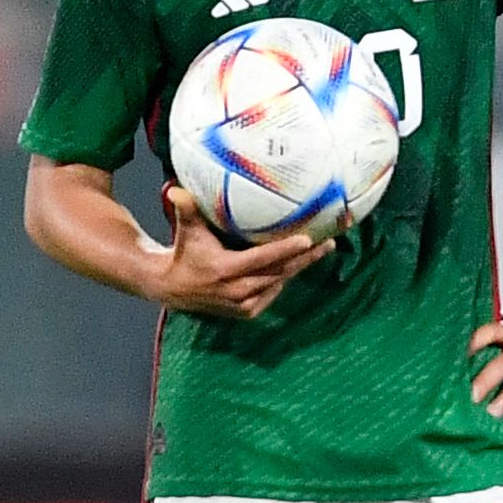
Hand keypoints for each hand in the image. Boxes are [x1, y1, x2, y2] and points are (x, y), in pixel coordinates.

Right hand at [149, 188, 327, 319]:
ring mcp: (242, 304)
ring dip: (300, 267)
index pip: (262, 258)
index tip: (308, 239)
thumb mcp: (186, 230)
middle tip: (329, 242)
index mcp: (224, 269)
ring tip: (323, 249)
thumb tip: (177, 190)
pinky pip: (272, 293)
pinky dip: (284, 279)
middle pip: (279, 272)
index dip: (286, 249)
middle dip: (306, 258)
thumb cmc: (185, 252)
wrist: (173, 289)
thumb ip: (185, 209)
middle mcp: (236, 289)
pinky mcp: (245, 312)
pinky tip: (299, 264)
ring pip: (279, 282)